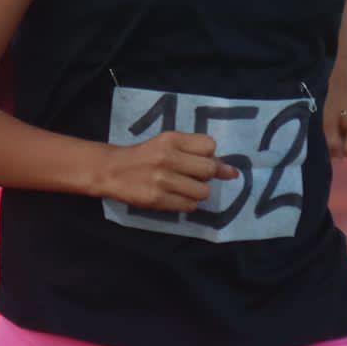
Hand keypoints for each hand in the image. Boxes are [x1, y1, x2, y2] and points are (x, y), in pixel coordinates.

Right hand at [95, 132, 239, 211]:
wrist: (112, 171)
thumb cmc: (145, 156)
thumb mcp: (169, 145)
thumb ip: (199, 154)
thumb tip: (233, 172)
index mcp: (171, 139)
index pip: (210, 146)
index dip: (207, 155)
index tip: (194, 159)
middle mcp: (168, 157)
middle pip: (210, 169)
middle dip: (205, 175)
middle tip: (190, 175)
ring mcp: (163, 180)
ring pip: (203, 191)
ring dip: (196, 192)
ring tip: (181, 187)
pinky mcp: (158, 200)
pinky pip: (190, 206)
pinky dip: (187, 203)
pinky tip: (174, 196)